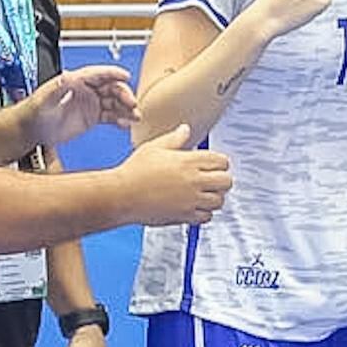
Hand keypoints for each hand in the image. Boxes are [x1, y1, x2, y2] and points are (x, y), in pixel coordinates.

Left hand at [19, 63, 137, 153]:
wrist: (32, 129)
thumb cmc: (34, 112)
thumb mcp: (44, 99)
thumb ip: (56, 88)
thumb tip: (66, 76)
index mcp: (76, 81)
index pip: (98, 73)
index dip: (113, 73)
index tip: (125, 75)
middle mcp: (86, 90)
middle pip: (112, 88)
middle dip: (124, 94)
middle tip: (131, 103)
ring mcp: (91, 103)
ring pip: (115, 102)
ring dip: (127, 108)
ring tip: (135, 116)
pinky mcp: (93, 117)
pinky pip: (111, 116)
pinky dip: (121, 119)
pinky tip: (127, 124)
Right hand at [115, 122, 235, 225]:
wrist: (120, 196)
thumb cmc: (133, 172)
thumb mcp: (153, 148)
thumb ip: (174, 139)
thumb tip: (185, 129)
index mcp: (188, 161)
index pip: (222, 161)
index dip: (219, 163)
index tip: (212, 166)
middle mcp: (194, 180)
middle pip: (227, 181)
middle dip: (221, 180)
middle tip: (211, 181)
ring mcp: (191, 200)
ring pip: (219, 200)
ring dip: (214, 197)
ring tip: (202, 194)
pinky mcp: (185, 216)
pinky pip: (207, 217)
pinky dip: (204, 213)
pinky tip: (193, 206)